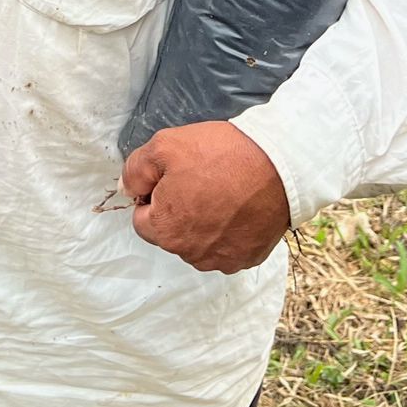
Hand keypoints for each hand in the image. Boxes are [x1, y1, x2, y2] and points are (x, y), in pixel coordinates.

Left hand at [120, 121, 290, 274]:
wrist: (279, 164)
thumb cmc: (220, 154)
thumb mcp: (165, 146)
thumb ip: (135, 170)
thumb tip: (127, 189)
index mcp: (165, 231)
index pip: (142, 218)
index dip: (154, 194)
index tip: (175, 176)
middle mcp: (191, 254)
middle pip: (171, 232)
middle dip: (178, 209)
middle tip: (201, 179)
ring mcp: (222, 260)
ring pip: (199, 242)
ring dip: (203, 222)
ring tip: (223, 191)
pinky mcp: (248, 258)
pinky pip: (227, 246)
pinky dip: (229, 230)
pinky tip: (240, 205)